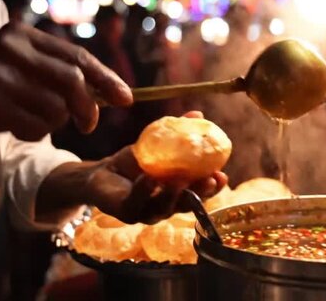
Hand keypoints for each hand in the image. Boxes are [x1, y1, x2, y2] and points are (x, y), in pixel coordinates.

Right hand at [0, 22, 131, 142]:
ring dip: (54, 123)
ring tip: (34, 119)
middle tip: (88, 125)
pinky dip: (35, 133)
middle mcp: (12, 48)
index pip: (78, 56)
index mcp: (24, 35)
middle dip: (88, 108)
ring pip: (56, 107)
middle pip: (73, 81)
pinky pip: (35, 126)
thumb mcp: (24, 67)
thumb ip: (61, 74)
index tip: (126, 99)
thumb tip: (114, 94)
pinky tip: (17, 127)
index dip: (106, 79)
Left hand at [35, 111, 228, 224]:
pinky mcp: (125, 211)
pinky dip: (144, 191)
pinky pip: (136, 203)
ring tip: (178, 181)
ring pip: (163, 208)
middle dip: (199, 194)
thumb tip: (197, 114)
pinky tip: (149, 178)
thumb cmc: (135, 163)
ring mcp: (145, 212)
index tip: (223, 176)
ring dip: (172, 195)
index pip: (199, 194)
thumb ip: (177, 133)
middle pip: (186, 204)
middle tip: (208, 180)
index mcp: (176, 194)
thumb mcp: (158, 144)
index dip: (213, 187)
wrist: (102, 173)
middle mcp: (164, 207)